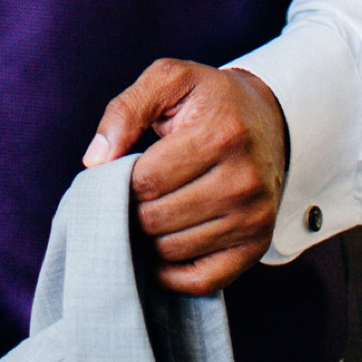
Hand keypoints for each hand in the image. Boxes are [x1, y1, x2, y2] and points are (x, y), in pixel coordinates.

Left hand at [82, 58, 287, 293]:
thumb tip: (95, 160)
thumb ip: (125, 111)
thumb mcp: (169, 80)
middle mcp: (244, 181)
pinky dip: (173, 271)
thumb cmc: (208, 99)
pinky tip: (168, 241)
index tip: (131, 166)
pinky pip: (201, 281)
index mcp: (221, 134)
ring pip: (172, 250)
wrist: (267, 120)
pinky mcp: (256, 246)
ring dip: (152, 235)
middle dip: (136, 206)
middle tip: (142, 189)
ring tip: (157, 207)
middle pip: (157, 218)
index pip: (147, 180)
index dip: (126, 177)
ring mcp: (254, 218)